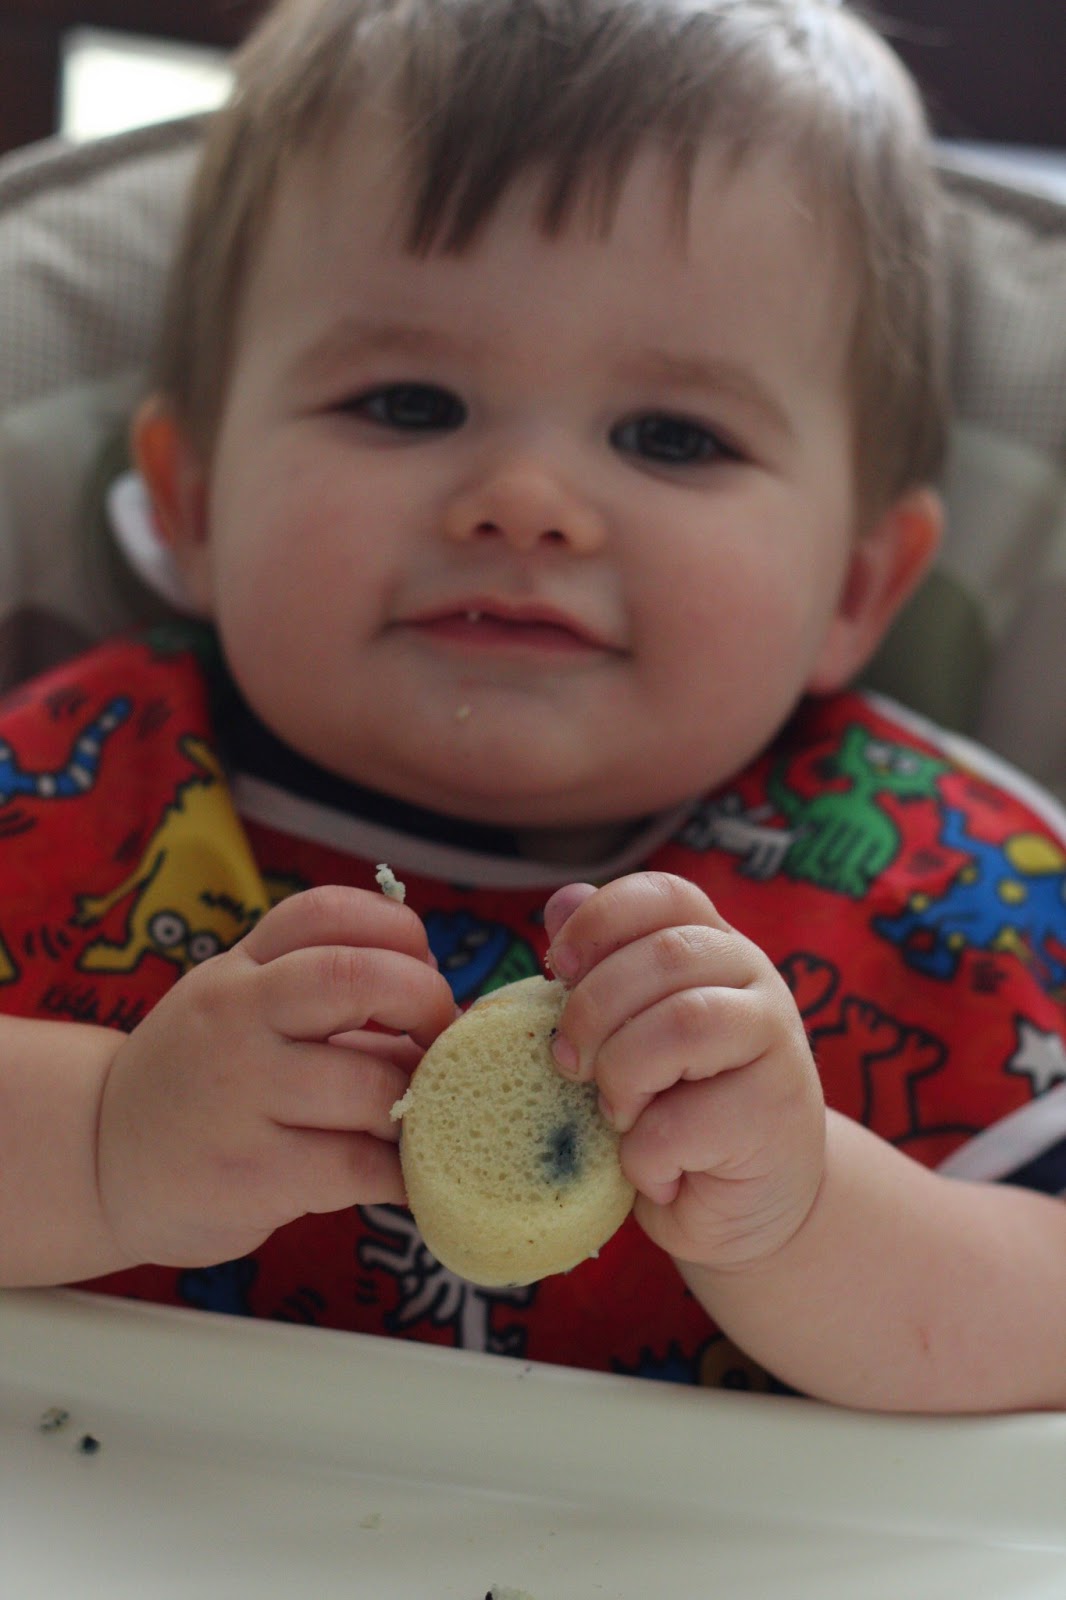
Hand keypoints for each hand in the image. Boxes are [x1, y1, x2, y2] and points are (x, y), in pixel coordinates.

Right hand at [95, 885, 455, 1268]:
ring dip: (416, 1106)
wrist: (97, 1160)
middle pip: (355, 976)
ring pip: (371, 1086)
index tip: (420, 971)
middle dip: (426, 1002)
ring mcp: (240, 1096)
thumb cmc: (199, 1080)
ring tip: (410, 1119)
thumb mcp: (239, 1007)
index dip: (399, 932)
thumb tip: (448, 1009)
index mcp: (241, 969)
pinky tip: (402, 1175)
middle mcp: (236, 1018)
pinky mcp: (251, 1174)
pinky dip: (402, 1173)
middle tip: (439, 1040)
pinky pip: (358, 1167)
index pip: (328, 911)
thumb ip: (324, 991)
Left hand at [544, 872, 824, 1273]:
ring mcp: (776, 1045)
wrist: (748, 1207)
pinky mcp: (774, 1116)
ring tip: (617, 1115)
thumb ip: (602, 970)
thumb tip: (562, 899)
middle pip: (665, 956)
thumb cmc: (678, 1111)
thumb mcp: (632, 1034)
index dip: (600, 920)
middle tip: (568, 1064)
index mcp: (716, 948)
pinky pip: (682, 1122)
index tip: (557, 967)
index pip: (664, 895)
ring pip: (682, 1024)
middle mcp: (756, 981)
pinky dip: (645, 1154)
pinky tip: (659, 1171)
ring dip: (622, 1076)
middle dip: (592, 1010)